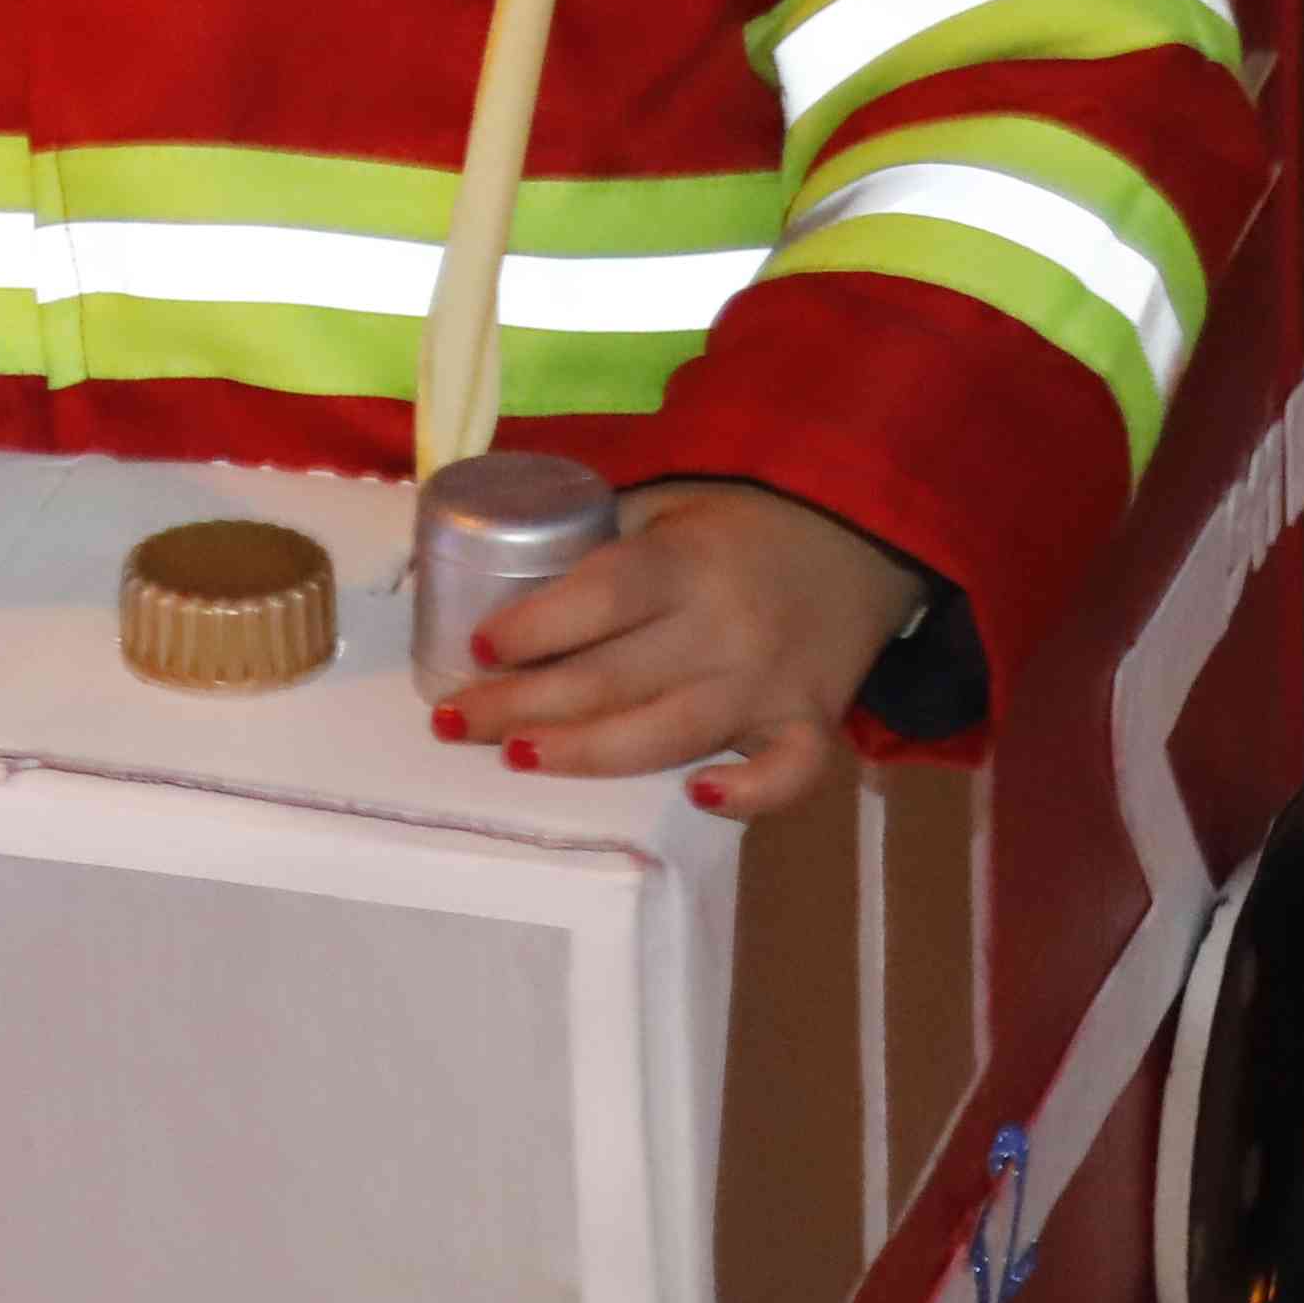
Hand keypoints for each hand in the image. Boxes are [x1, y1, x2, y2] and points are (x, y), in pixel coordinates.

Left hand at [440, 480, 924, 817]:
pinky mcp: (811, 720)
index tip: (476, 648)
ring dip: (586, 752)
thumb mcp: (659, 504)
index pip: (602, 597)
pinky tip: (696, 798)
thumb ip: (591, 539)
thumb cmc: (728, 525)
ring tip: (513, 755)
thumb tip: (479, 577)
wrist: (853, 537)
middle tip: (451, 721)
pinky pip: (791, 772)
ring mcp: (771, 681)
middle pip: (610, 678)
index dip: (534, 626)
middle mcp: (725, 627)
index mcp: (684, 562)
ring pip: (669, 734)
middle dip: (519, 704)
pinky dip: (750, 793)